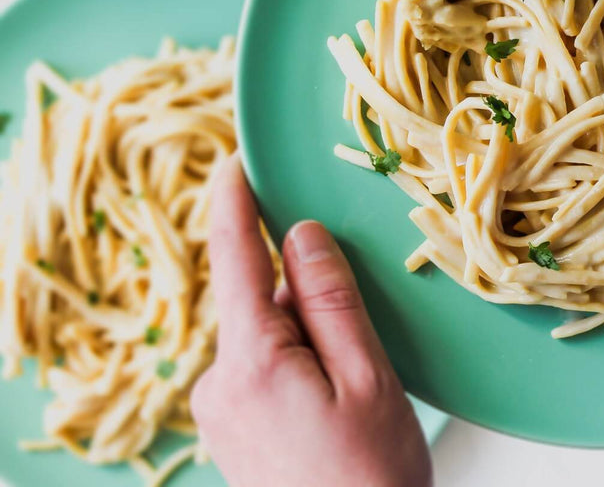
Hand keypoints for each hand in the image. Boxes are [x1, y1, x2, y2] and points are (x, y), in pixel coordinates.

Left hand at [192, 157, 431, 486]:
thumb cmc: (371, 477)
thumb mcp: (366, 377)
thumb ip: (330, 301)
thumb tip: (300, 234)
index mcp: (250, 364)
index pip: (234, 262)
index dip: (234, 205)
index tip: (236, 161)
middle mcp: (218, 385)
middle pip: (262, 302)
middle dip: (307, 298)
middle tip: (363, 341)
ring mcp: (221, 411)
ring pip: (267, 336)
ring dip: (309, 337)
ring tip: (356, 389)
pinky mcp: (232, 429)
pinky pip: (263, 368)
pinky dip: (299, 363)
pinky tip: (335, 402)